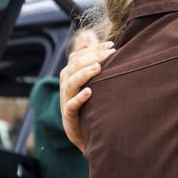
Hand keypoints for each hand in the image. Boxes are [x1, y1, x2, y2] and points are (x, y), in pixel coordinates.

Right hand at [59, 37, 114, 152]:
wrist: (86, 135)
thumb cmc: (90, 106)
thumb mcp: (90, 84)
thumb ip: (88, 65)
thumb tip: (86, 43)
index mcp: (71, 76)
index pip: (79, 56)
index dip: (94, 49)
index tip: (112, 45)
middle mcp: (66, 86)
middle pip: (74, 66)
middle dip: (92, 57)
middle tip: (110, 54)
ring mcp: (66, 100)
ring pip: (70, 83)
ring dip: (84, 74)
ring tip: (98, 68)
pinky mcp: (69, 116)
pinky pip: (71, 106)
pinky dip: (79, 98)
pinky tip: (89, 92)